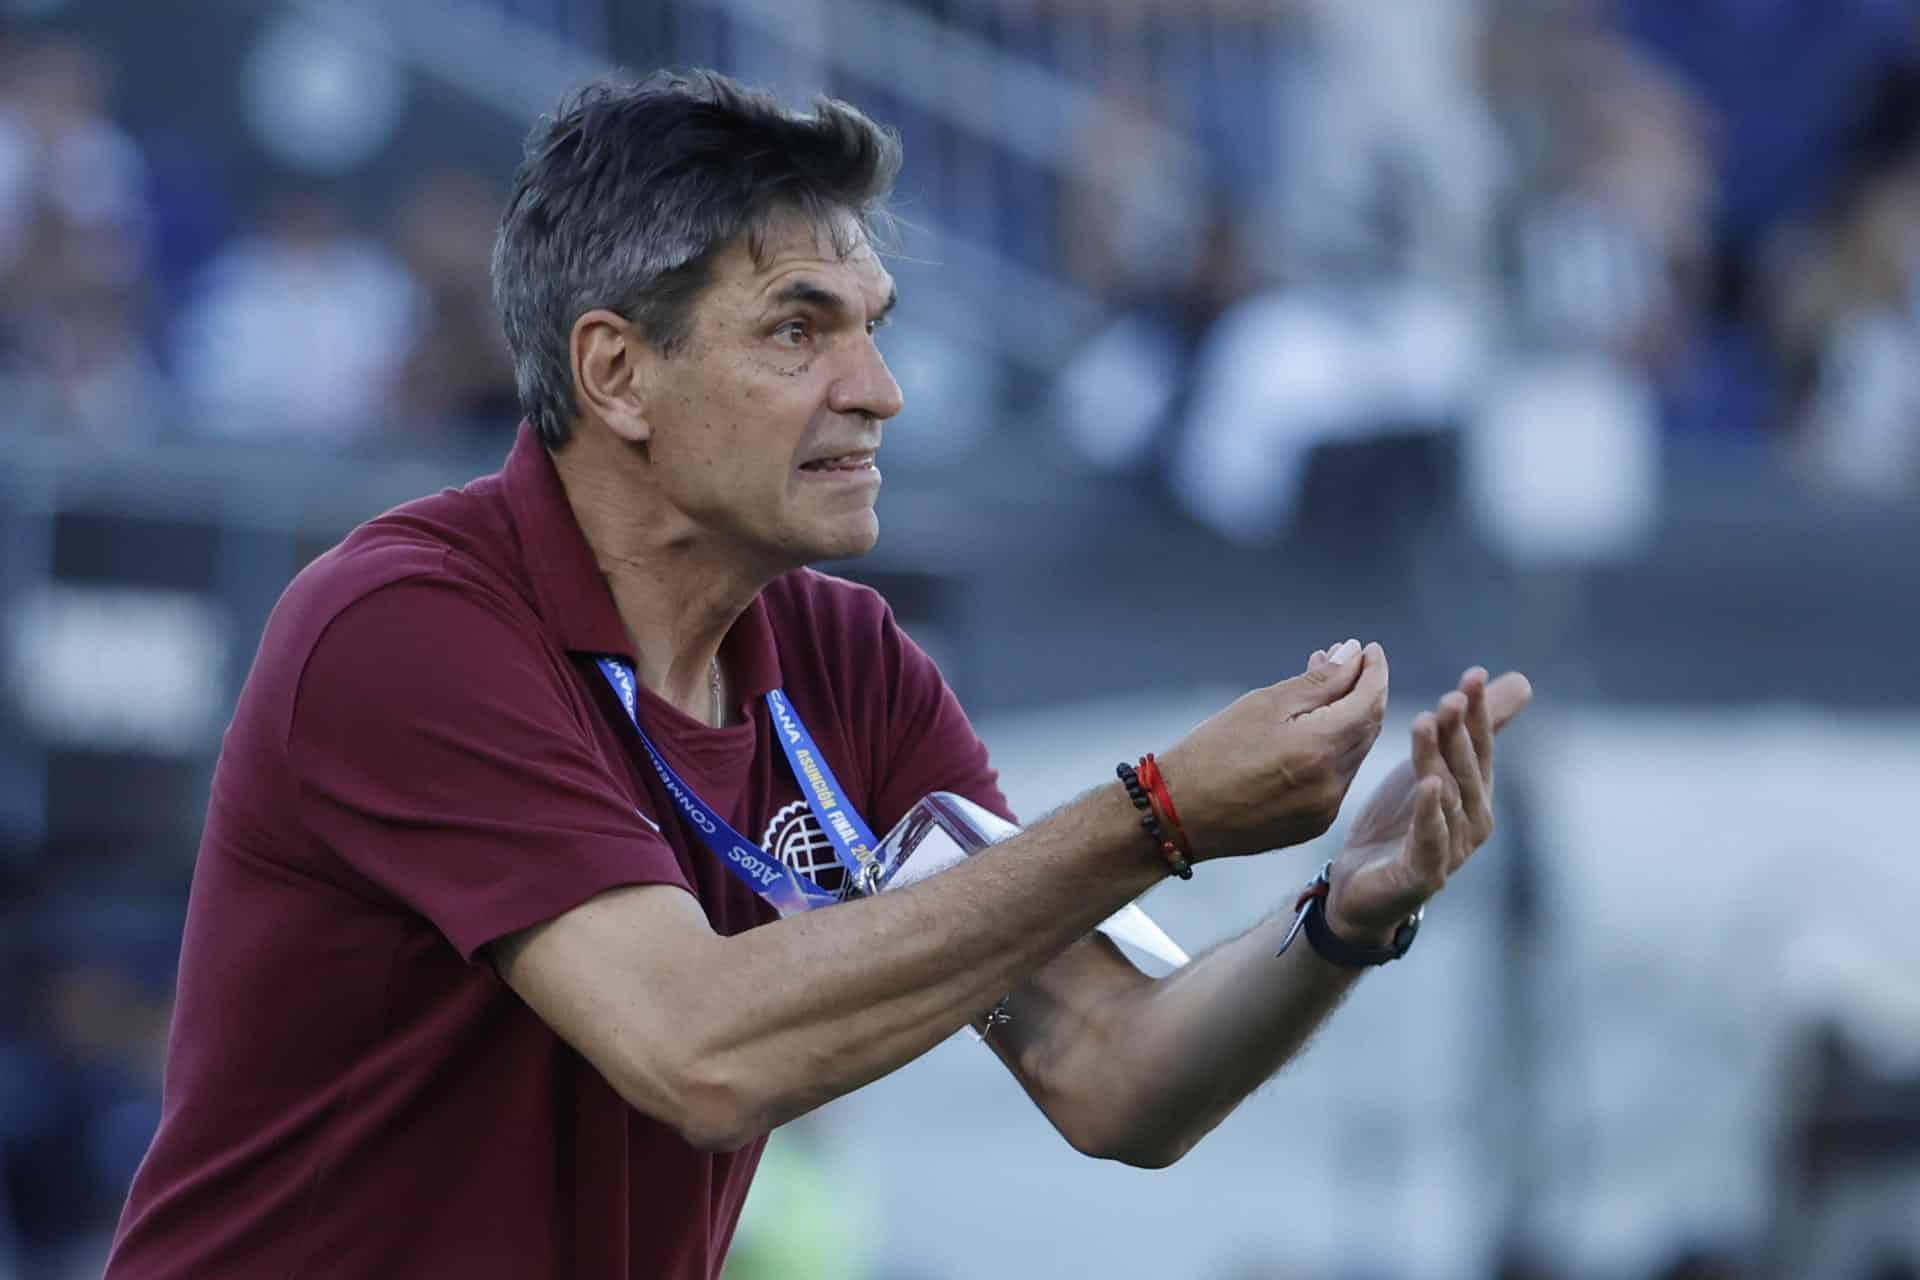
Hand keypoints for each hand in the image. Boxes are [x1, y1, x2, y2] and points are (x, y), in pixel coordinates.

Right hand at [1157, 639, 1389, 860]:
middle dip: (1360, 692)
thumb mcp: (1263, 704)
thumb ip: (1317, 681)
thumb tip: (1353, 655)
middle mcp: (1331, 784)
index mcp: (1318, 749)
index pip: (1369, 702)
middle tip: (1343, 663)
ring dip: (1346, 721)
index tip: (1369, 649)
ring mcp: (1325, 809)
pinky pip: (1337, 780)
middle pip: (1367, 728)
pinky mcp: (1314, 824)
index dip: (1374, 672)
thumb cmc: (1211, 752)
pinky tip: (1309, 735)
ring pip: (1353, 754)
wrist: (1178, 814)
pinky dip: (1331, 752)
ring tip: (1320, 695)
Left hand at [1322, 663, 1533, 942]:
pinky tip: (1428, 785)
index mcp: (1475, 793)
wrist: (1361, 889)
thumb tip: (1521, 682)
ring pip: (1446, 796)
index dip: (1479, 711)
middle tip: (1450, 697)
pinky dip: (1430, 812)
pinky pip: (1430, 838)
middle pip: (1466, 768)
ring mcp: (1452, 849)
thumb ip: (1468, 731)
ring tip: (1425, 723)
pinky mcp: (1424, 873)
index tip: (1473, 674)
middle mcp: (1472, 820)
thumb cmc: (1401, 824)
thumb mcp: (1430, 767)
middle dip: (1460, 731)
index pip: (1480, 745)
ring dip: (1437, 759)